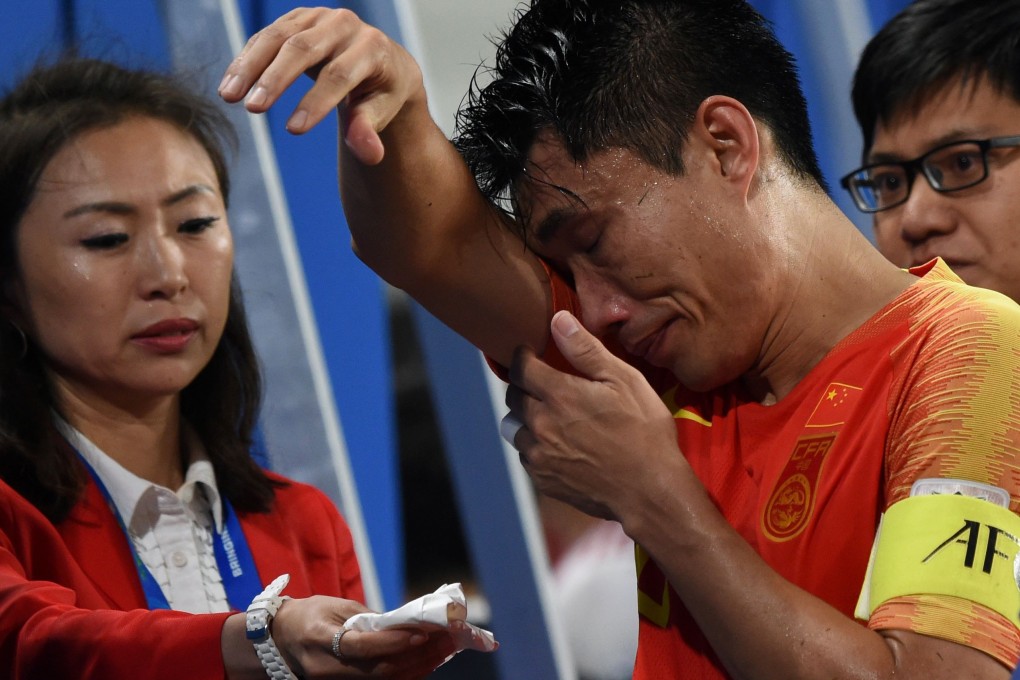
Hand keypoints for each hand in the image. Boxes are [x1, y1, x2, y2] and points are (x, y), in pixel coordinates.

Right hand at [218, 7, 424, 163]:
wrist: (377, 59)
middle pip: (304, 49)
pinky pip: (265, 37)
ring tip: (229, 97)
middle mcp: (345, 24)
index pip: (340, 75)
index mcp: (372, 47)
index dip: (316, 102)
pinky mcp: (296, 19)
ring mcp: (318, 17)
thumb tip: (370, 156)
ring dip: (250, 67)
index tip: (294, 130)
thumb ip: (369, 129)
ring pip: (277, 38)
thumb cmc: (379, 91)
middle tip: (253, 109)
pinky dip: (245, 60)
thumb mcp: (382, 110)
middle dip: (276, 79)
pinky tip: (229, 85)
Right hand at [270, 596, 457, 678]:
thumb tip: (408, 622)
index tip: (422, 632)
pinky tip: (425, 663)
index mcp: (320, 639)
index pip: (362, 647)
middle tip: (445, 640)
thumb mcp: (336, 606)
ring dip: (417, 667)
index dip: (394, 642)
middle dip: (417, 656)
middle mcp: (326, 668)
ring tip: (443, 650)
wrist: (281, 639)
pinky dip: (405, 675)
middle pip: (378, 671)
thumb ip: (369, 618)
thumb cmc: (310, 615)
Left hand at [505, 311, 682, 522]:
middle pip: (512, 397)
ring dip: (525, 418)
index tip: (528, 353)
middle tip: (542, 384)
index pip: (520, 368)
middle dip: (522, 386)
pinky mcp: (543, 479)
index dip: (521, 356)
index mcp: (559, 395)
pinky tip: (558, 445)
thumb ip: (586, 350)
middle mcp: (540, 424)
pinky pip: (526, 455)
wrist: (649, 491)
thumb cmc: (644, 432)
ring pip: (514, 428)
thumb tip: (558, 320)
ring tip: (548, 416)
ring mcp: (539, 455)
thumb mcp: (624, 381)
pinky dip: (535, 446)